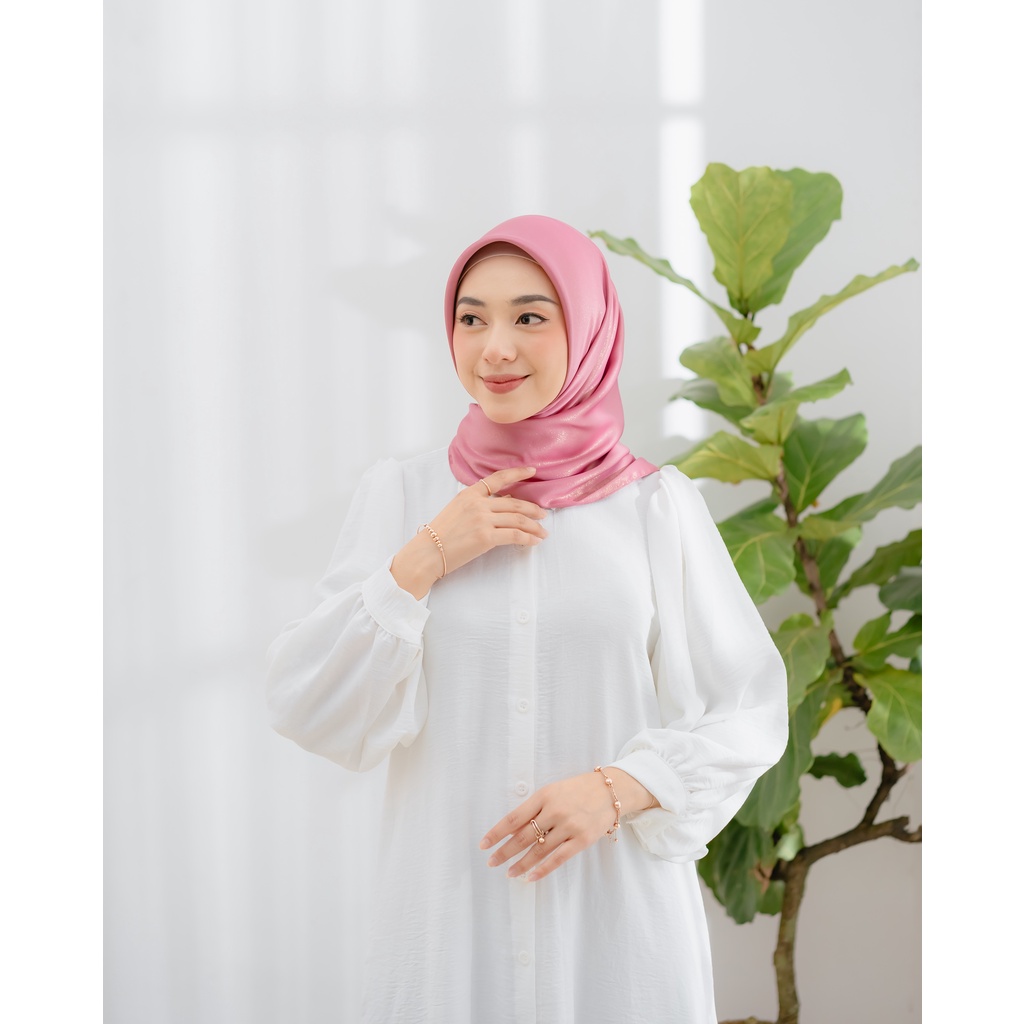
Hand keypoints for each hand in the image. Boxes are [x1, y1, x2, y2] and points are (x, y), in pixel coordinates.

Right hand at [391, 466, 548, 597]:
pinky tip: (534, 541)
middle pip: (515, 503)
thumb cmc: (440, 535)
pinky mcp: (486, 538)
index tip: (532, 471)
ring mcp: (482, 520)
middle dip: (533, 509)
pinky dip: (528, 538)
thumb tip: (507, 502)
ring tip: (543, 531)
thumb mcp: (457, 510)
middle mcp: (477, 504)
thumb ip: (479, 504)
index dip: (517, 473)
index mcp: (469, 494)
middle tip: (544, 514)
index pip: (498, 478)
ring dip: (535, 526)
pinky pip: (515, 535)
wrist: (427, 553)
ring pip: (518, 519)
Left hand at [479, 768, 654, 882]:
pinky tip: (530, 877)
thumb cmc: (577, 790)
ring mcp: (569, 826)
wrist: (610, 790)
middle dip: (504, 852)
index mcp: (543, 795)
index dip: (496, 833)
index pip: (513, 818)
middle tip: (491, 863)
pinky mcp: (582, 840)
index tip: (483, 844)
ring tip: (508, 873)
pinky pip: (558, 859)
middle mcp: (554, 811)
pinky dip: (542, 870)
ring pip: (538, 850)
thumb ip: (534, 808)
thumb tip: (511, 830)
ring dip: (521, 864)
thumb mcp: (553, 791)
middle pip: (522, 837)